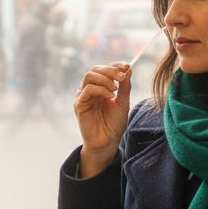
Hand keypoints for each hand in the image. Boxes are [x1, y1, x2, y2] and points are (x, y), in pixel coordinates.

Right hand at [74, 62, 130, 176]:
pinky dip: (100, 89)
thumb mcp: (123, 103)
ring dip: (104, 78)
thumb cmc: (114, 125)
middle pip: (95, 69)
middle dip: (110, 70)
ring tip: (115, 89)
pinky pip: (87, 90)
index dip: (114, 66)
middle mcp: (90, 90)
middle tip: (122, 76)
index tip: (126, 67)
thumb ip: (125, 86)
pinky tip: (110, 96)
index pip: (104, 70)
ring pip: (89, 76)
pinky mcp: (79, 105)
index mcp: (101, 88)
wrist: (108, 143)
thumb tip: (128, 68)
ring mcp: (84, 97)